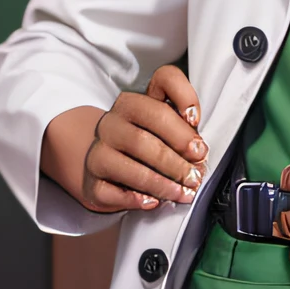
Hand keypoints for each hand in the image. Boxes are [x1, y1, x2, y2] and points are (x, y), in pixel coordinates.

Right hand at [40, 66, 207, 213]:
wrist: (105, 163)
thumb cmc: (142, 142)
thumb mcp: (163, 124)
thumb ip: (183, 124)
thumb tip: (197, 146)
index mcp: (132, 104)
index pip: (160, 86)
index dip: (183, 100)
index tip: (196, 122)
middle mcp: (111, 124)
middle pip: (143, 140)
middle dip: (176, 161)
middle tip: (195, 175)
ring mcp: (98, 153)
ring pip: (130, 169)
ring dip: (162, 184)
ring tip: (182, 192)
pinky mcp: (92, 182)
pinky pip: (112, 193)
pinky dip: (136, 199)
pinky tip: (152, 201)